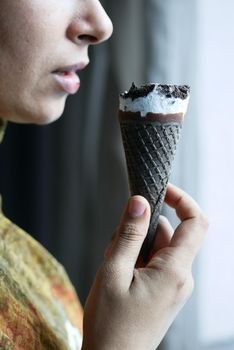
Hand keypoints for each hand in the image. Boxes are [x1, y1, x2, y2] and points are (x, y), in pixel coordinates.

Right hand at [81, 183, 207, 349]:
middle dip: (142, 228)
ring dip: (136, 244)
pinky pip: (156, 261)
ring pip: (159, 246)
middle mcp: (180, 276)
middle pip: (169, 233)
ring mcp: (174, 284)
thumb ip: (128, 234)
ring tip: (113, 262)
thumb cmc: (110, 323)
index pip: (194, 222)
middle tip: (115, 241)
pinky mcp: (165, 290)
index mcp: (174, 270)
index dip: (181, 199)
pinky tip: (119, 271)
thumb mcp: (113, 272)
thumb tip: (139, 201)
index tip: (160, 188)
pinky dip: (138, 258)